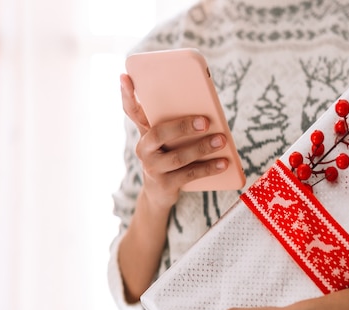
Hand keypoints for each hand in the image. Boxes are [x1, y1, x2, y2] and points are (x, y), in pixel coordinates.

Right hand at [120, 73, 228, 206]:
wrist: (159, 194)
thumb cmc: (170, 158)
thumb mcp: (168, 140)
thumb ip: (177, 124)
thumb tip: (208, 113)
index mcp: (144, 132)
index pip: (131, 111)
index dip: (127, 94)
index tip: (125, 76)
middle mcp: (144, 149)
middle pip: (160, 133)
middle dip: (183, 126)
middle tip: (206, 121)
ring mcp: (152, 168)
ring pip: (178, 156)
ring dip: (202, 147)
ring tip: (221, 140)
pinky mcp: (164, 184)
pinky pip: (189, 174)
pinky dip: (209, 168)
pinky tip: (224, 162)